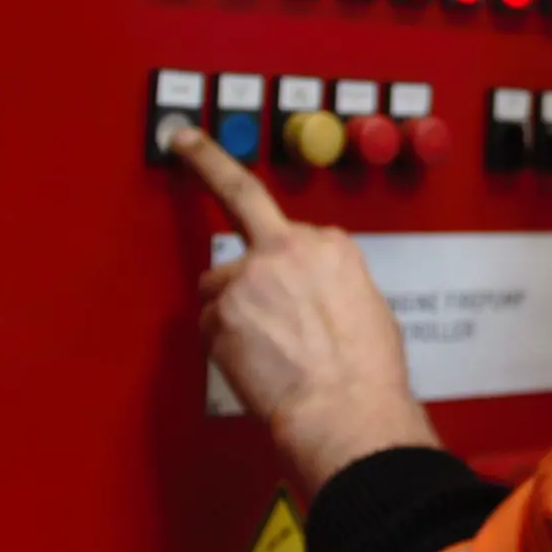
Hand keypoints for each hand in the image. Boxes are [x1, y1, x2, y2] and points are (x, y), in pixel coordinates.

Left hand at [169, 123, 438, 495]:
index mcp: (332, 245)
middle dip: (208, 161)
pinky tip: (251, 363)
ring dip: (231, 312)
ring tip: (264, 350)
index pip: (289, 229)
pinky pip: (211, 323)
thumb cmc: (366, 376)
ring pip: (220, 284)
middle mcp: (291, 248)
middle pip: (240, 201)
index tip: (249, 199)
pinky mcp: (225, 306)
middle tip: (185, 140)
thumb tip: (310, 296)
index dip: (276, 249)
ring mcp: (253, 274)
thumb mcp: (367, 309)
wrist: (347, 410)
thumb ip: (329, 284)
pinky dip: (223, 344)